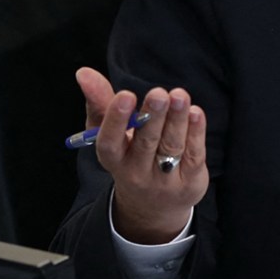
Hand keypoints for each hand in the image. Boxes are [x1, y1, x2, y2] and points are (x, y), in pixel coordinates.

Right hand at [76, 68, 206, 244]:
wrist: (153, 206)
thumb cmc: (128, 155)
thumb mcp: (109, 132)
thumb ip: (100, 102)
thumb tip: (84, 72)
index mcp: (113, 159)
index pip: (110, 142)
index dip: (116, 120)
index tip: (125, 95)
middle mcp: (136, 173)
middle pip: (146, 143)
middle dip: (153, 116)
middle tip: (159, 93)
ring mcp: (164, 181)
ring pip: (171, 146)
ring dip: (177, 120)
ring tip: (180, 96)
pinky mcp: (189, 183)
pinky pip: (193, 155)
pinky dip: (195, 133)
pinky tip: (195, 112)